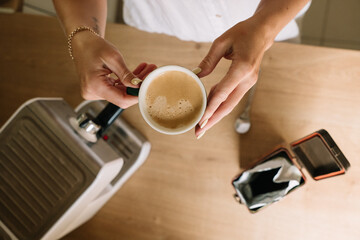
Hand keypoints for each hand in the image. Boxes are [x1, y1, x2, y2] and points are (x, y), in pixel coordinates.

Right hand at [72, 31, 155, 107]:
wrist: (82, 42)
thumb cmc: (93, 46)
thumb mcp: (113, 58)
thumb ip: (126, 74)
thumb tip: (139, 86)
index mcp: (95, 86)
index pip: (121, 100)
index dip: (136, 96)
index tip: (148, 87)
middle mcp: (93, 92)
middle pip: (122, 96)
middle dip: (138, 86)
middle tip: (151, 72)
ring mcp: (95, 92)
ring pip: (121, 92)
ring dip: (134, 82)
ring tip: (147, 69)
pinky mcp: (99, 89)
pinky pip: (116, 88)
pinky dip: (127, 81)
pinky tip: (138, 72)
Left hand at [194, 18, 272, 138]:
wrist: (263, 31)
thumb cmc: (243, 32)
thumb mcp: (222, 41)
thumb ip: (209, 60)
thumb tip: (197, 74)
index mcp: (242, 68)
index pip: (223, 93)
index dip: (211, 108)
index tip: (201, 121)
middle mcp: (247, 79)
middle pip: (228, 105)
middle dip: (213, 120)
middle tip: (199, 132)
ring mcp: (249, 82)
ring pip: (230, 104)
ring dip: (216, 115)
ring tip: (202, 126)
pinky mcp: (247, 82)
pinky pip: (232, 96)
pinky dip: (220, 104)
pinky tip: (209, 109)